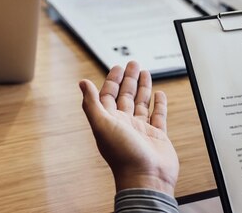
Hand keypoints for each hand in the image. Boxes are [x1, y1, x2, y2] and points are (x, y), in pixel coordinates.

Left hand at [79, 61, 178, 194]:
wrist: (146, 178)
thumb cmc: (123, 155)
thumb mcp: (102, 125)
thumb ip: (91, 103)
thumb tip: (82, 83)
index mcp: (110, 121)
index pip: (109, 95)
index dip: (112, 80)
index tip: (118, 66)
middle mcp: (124, 124)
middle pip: (126, 96)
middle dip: (129, 79)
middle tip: (133, 63)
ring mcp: (141, 130)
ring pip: (141, 103)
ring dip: (143, 87)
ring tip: (146, 72)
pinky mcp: (157, 136)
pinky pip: (158, 116)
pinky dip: (159, 104)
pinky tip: (159, 94)